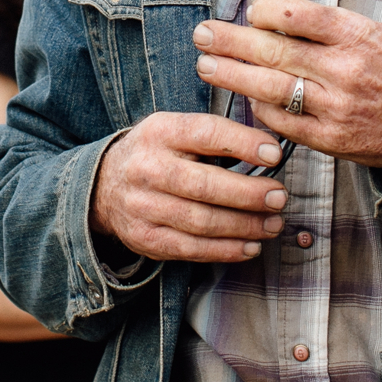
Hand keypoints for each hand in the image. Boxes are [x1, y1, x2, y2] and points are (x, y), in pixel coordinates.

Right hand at [89, 111, 286, 262]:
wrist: (103, 185)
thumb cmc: (155, 154)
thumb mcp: (174, 130)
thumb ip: (214, 137)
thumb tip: (268, 150)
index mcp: (160, 132)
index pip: (205, 134)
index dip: (242, 144)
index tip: (274, 154)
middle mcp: (147, 168)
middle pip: (205, 185)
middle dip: (249, 194)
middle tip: (278, 197)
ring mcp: (143, 206)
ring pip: (202, 222)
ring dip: (244, 226)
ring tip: (272, 223)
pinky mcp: (146, 238)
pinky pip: (192, 249)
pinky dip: (226, 250)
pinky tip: (250, 245)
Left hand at [193, 0, 381, 168]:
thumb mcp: (374, 33)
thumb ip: (326, 26)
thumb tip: (271, 16)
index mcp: (356, 36)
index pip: (299, 17)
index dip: (265, 13)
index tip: (248, 13)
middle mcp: (344, 70)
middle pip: (275, 52)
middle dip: (232, 41)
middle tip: (203, 34)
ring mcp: (336, 107)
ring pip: (271, 88)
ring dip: (232, 76)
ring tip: (207, 65)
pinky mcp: (330, 138)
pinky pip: (283, 121)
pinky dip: (260, 109)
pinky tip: (246, 98)